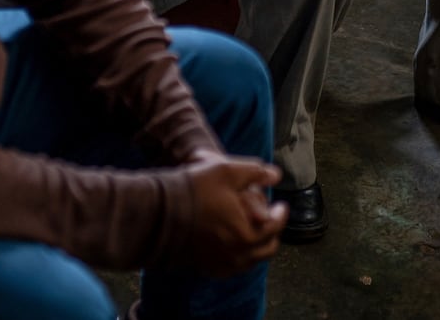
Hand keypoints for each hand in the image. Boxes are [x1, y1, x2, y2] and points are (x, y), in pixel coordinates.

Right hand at [180, 149, 286, 276]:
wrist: (158, 210)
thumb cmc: (193, 188)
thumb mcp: (227, 171)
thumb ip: (255, 172)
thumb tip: (276, 175)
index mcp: (246, 234)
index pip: (275, 227)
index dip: (281, 213)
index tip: (280, 205)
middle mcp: (236, 255)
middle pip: (266, 249)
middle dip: (272, 232)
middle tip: (271, 219)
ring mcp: (220, 265)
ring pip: (250, 260)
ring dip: (257, 245)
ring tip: (254, 228)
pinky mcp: (206, 268)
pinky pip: (232, 267)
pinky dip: (240, 255)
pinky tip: (235, 241)